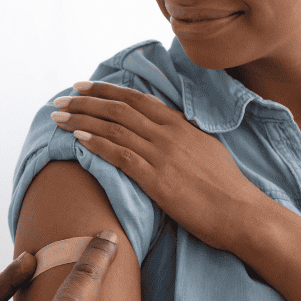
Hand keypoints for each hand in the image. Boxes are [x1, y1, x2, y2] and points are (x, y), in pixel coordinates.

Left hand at [50, 80, 265, 253]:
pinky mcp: (157, 179)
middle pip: (119, 109)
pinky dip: (97, 143)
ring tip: (58, 117)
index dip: (107, 91)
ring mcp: (162, 155)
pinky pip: (120, 155)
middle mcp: (169, 134)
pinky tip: (77, 139)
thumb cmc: (227, 188)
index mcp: (181, 125)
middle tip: (61, 100)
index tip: (83, 87)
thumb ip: (185, 136)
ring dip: (82, 120)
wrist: (242, 213)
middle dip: (86, 102)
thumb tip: (174, 128)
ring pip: (114, 128)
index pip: (137, 99)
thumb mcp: (207, 150)